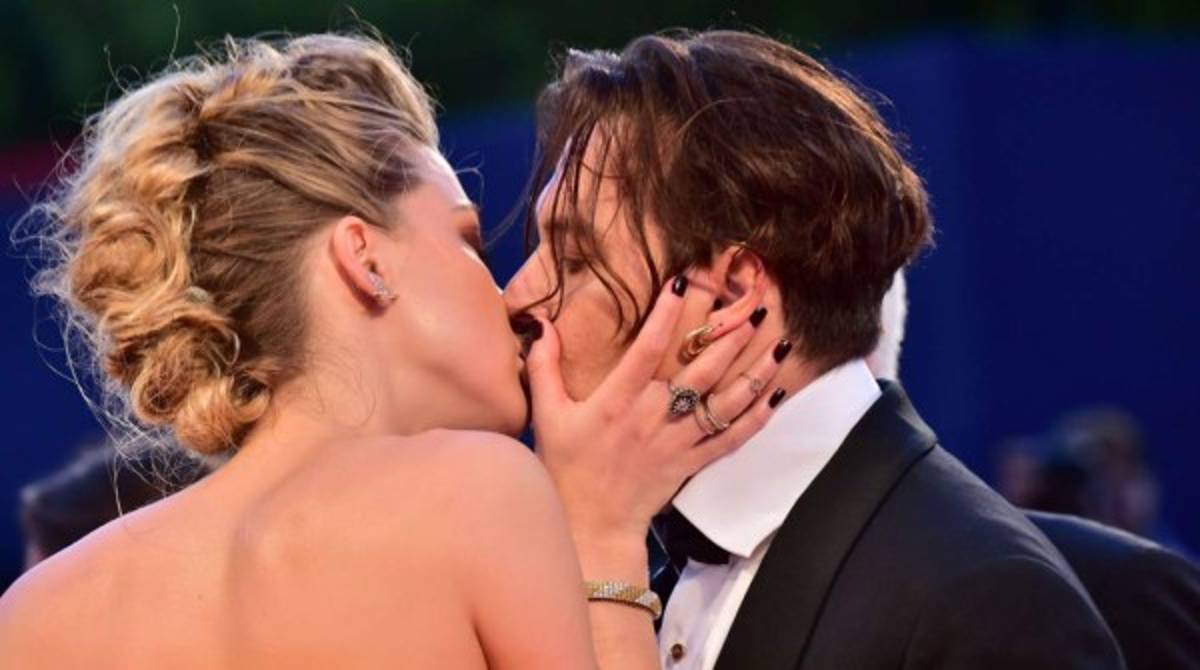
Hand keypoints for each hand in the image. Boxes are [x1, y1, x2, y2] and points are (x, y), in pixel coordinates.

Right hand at [526, 276, 786, 571]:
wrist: (591, 523)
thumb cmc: (566, 467)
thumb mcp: (547, 414)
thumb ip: (543, 366)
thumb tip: (539, 323)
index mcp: (616, 401)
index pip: (646, 349)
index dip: (665, 314)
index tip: (682, 281)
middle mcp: (652, 417)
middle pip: (700, 371)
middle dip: (730, 336)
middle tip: (755, 307)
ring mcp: (677, 440)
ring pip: (725, 403)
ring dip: (755, 373)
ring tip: (779, 344)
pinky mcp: (692, 462)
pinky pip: (731, 439)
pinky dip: (757, 419)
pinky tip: (777, 395)